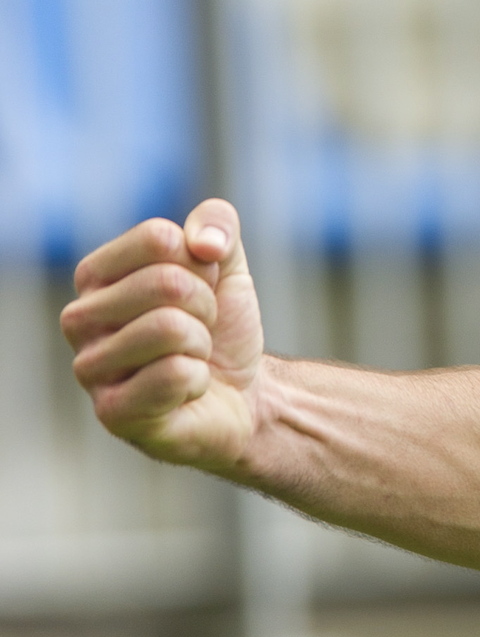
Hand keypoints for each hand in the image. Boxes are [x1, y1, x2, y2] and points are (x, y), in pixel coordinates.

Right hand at [62, 200, 266, 478]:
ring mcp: (89, 368)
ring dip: (201, 345)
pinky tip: (184, 392)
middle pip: (166, 282)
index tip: (201, 290)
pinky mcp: (112, 412)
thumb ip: (217, 224)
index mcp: (95, 276)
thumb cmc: (220, 327)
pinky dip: (198, 380)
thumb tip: (204, 243)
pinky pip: (175, 375)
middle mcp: (79, 319)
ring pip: (170, 328)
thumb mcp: (228, 263)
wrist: (243, 394)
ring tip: (191, 359)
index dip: (202, 264)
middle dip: (206, 306)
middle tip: (201, 330)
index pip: (158, 238)